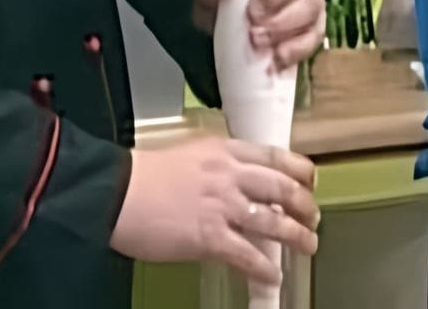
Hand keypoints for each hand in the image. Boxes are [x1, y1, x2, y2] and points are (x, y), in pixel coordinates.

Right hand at [109, 135, 319, 284]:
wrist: (114, 192)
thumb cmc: (141, 175)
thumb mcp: (187, 156)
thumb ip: (216, 166)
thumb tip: (234, 184)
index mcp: (223, 151)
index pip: (275, 156)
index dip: (300, 170)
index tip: (309, 180)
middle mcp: (229, 175)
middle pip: (284, 188)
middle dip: (305, 205)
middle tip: (313, 217)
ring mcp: (222, 206)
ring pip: (274, 222)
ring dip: (297, 237)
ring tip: (307, 246)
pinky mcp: (210, 237)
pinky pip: (248, 256)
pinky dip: (264, 268)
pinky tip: (271, 276)